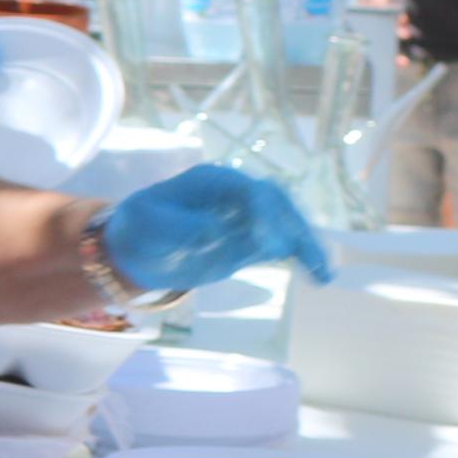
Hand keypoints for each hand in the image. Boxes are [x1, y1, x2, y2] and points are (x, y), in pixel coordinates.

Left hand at [102, 163, 331, 287]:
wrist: (135, 250)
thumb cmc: (140, 229)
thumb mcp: (152, 224)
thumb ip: (182, 226)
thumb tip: (216, 230)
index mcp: (212, 182)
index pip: (248, 191)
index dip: (262, 214)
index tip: (269, 245)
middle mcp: (235, 195)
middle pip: (276, 203)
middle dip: (294, 228)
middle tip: (307, 257)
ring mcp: (245, 218)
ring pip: (285, 224)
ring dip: (305, 244)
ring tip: (322, 272)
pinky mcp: (248, 242)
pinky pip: (281, 245)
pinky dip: (299, 256)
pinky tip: (318, 274)